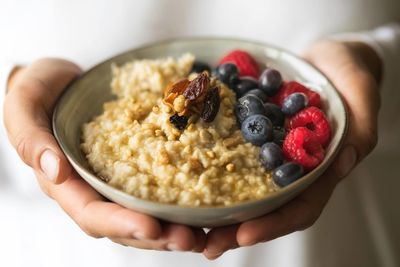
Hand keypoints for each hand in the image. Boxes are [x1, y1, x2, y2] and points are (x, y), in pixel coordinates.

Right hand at [3, 58, 205, 251]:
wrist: (60, 82)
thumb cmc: (37, 92)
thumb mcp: (24, 107)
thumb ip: (31, 138)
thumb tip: (55, 171)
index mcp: (66, 183)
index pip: (92, 214)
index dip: (121, 224)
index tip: (152, 227)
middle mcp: (93, 188)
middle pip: (124, 225)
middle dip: (156, 236)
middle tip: (188, 238)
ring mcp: (116, 179)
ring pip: (144, 214)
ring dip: (172, 227)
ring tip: (202, 233)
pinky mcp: (135, 166)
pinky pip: (157, 189)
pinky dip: (178, 201)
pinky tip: (202, 205)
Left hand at [203, 40, 381, 258]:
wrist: (325, 59)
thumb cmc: (349, 71)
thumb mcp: (361, 91)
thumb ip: (360, 125)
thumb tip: (346, 159)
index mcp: (320, 169)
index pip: (300, 207)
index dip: (274, 224)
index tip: (243, 234)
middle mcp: (291, 169)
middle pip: (264, 208)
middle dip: (236, 229)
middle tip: (206, 244)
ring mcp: (269, 155)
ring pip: (242, 189)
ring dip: (217, 209)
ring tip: (187, 224)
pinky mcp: (250, 137)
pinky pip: (229, 156)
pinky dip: (208, 168)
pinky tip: (184, 174)